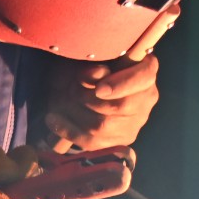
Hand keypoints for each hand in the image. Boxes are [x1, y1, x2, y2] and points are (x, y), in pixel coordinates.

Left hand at [43, 54, 160, 152]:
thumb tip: (97, 74)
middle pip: (122, 106)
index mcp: (145, 71)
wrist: (80, 84)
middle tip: (70, 90)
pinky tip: (53, 119)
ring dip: (76, 112)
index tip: (99, 88)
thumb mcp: (91, 57)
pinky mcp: (118, 140)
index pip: (144, 77)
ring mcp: (134, 123)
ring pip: (104, 125)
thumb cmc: (88, 64)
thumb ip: (95, 62)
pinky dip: (68, 130)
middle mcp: (146, 99)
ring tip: (60, 101)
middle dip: (89, 98)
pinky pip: (92, 141)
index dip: (122, 84)